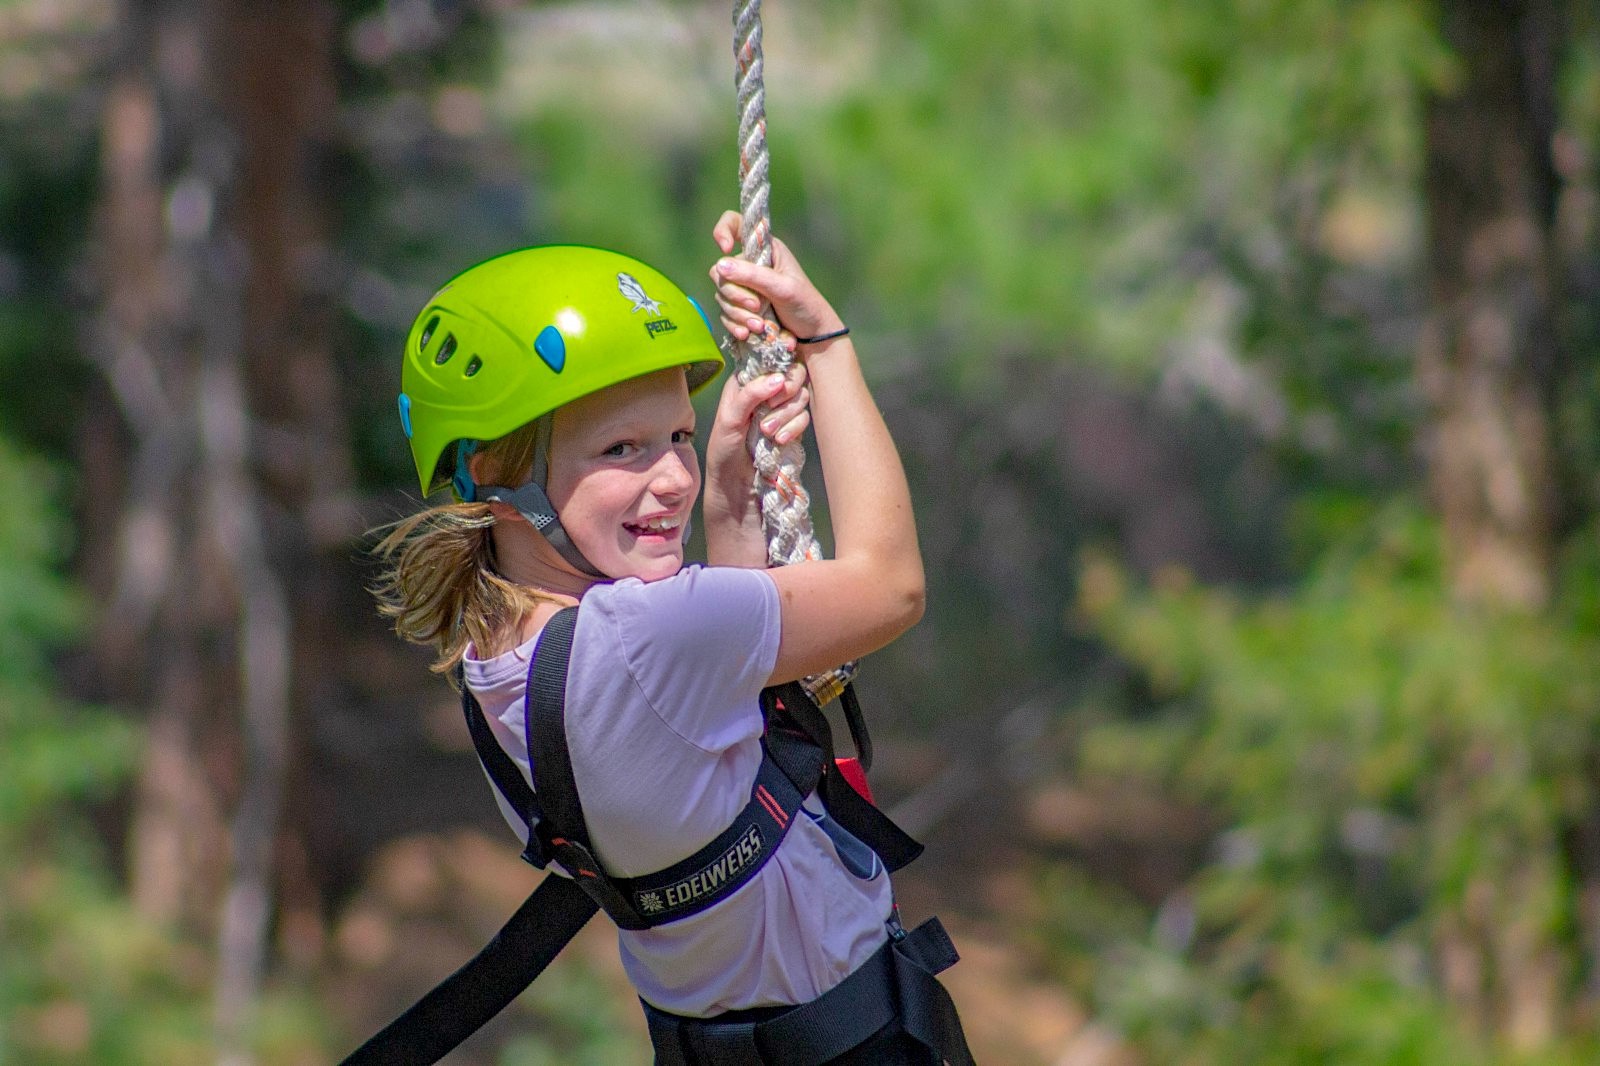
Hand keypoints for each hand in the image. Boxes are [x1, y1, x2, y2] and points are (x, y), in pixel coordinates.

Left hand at [701, 363, 810, 566]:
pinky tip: (781, 440)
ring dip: (788, 413)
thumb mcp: (728, 422)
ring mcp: (780, 410)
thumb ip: (749, 396)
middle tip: (771, 408)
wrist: (737, 491)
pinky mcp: (792, 428)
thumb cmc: (724, 455)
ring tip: (768, 433)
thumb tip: (778, 378)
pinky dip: (795, 426)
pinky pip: (805, 416)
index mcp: (742, 384)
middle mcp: (763, 393)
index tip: (772, 385)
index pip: (765, 360)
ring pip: (800, 394)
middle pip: (790, 373)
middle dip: (784, 392)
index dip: (773, 367)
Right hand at [710, 211, 845, 344]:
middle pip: (722, 271)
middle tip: (757, 307)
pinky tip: (747, 333)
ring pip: (722, 295)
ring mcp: (744, 287)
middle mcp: (750, 264)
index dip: (722, 231)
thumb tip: (720, 265)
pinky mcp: (741, 308)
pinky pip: (725, 313)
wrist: (812, 335)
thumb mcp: (783, 287)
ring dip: (737, 313)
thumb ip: (753, 275)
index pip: (734, 225)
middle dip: (736, 293)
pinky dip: (735, 324)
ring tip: (759, 326)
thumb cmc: (805, 304)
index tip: (725, 249)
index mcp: (764, 249)